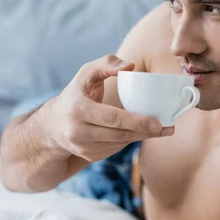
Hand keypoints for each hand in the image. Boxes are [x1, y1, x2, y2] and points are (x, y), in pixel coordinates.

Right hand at [45, 55, 173, 161]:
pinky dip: (129, 140)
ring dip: (141, 137)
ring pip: (120, 143)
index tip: (158, 123)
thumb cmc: (76, 94)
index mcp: (78, 109)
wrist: (52, 125)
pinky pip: (116, 148)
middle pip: (119, 134)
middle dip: (146, 133)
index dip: (137, 122)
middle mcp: (77, 131)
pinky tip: (138, 133)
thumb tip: (130, 66)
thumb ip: (106, 64)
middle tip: (167, 129)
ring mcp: (83, 147)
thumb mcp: (86, 74)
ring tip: (160, 130)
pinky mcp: (89, 156)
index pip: (113, 118)